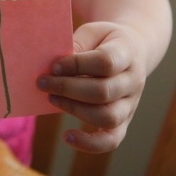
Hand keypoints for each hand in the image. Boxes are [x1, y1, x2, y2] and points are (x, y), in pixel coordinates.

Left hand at [36, 21, 146, 152]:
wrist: (131, 50)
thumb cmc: (104, 41)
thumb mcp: (92, 32)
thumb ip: (76, 45)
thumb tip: (55, 66)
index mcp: (127, 54)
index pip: (105, 62)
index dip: (76, 65)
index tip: (53, 66)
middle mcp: (133, 82)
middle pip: (103, 92)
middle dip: (67, 88)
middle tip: (42, 82)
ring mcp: (130, 104)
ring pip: (107, 117)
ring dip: (73, 109)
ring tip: (51, 97)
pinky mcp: (123, 121)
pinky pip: (111, 140)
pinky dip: (90, 143)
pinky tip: (67, 136)